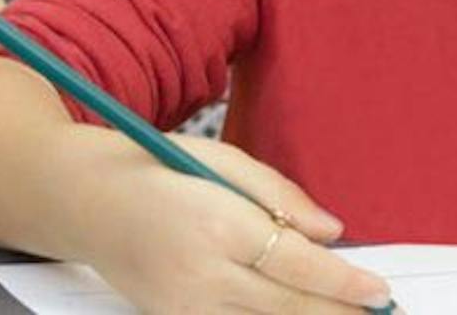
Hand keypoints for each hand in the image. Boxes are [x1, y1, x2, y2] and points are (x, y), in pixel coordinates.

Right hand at [83, 135, 391, 313]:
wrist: (76, 199)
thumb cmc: (147, 167)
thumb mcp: (216, 157)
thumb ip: (277, 192)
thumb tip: (331, 232)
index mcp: (214, 221)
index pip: (298, 265)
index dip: (346, 283)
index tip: (378, 291)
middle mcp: (201, 273)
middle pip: (290, 307)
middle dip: (340, 313)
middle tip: (380, 313)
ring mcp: (185, 306)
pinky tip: (294, 314)